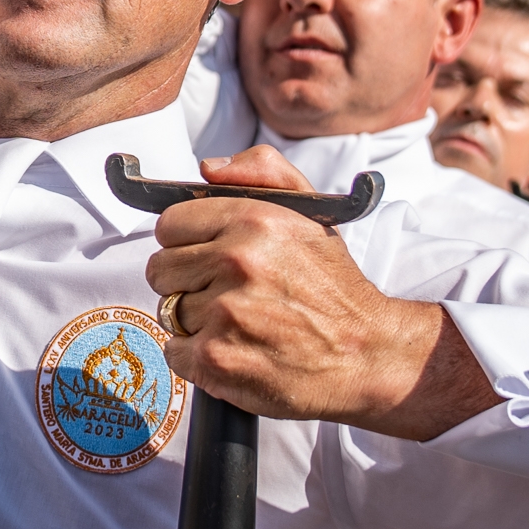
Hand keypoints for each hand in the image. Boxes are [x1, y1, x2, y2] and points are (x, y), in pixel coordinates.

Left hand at [147, 148, 498, 442]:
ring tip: (240, 323)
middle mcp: (237, 261)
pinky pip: (174, 351)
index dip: (187, 241)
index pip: (170, 223)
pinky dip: (198, 357)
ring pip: (169, 311)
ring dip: (196, 321)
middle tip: (228, 293)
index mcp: (255, 220)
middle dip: (188, 281)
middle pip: (161, 269)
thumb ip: (262, 171)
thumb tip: (208, 168)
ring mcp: (224, 313)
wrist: (368, 355)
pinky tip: (235, 350)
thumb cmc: (335, 287)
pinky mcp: (216, 359)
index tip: (207, 256)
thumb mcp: (311, 212)